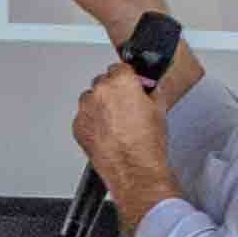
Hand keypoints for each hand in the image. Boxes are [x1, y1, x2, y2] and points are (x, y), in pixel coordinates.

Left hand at [72, 67, 176, 221]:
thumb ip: (154, 91)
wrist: (134, 169)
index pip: (121, 67)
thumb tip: (153, 87)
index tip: (132, 85)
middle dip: (114, 91)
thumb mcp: (160, 109)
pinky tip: (108, 133)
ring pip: (91, 99)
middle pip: (104, 82)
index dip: (129, 77)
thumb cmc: (146, 143)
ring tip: (117, 122)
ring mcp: (85, 109)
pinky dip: (93, 122)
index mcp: (120, 82)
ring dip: (101, 106)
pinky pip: (84, 117)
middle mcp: (99, 92)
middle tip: (127, 106)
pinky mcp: (77, 126)